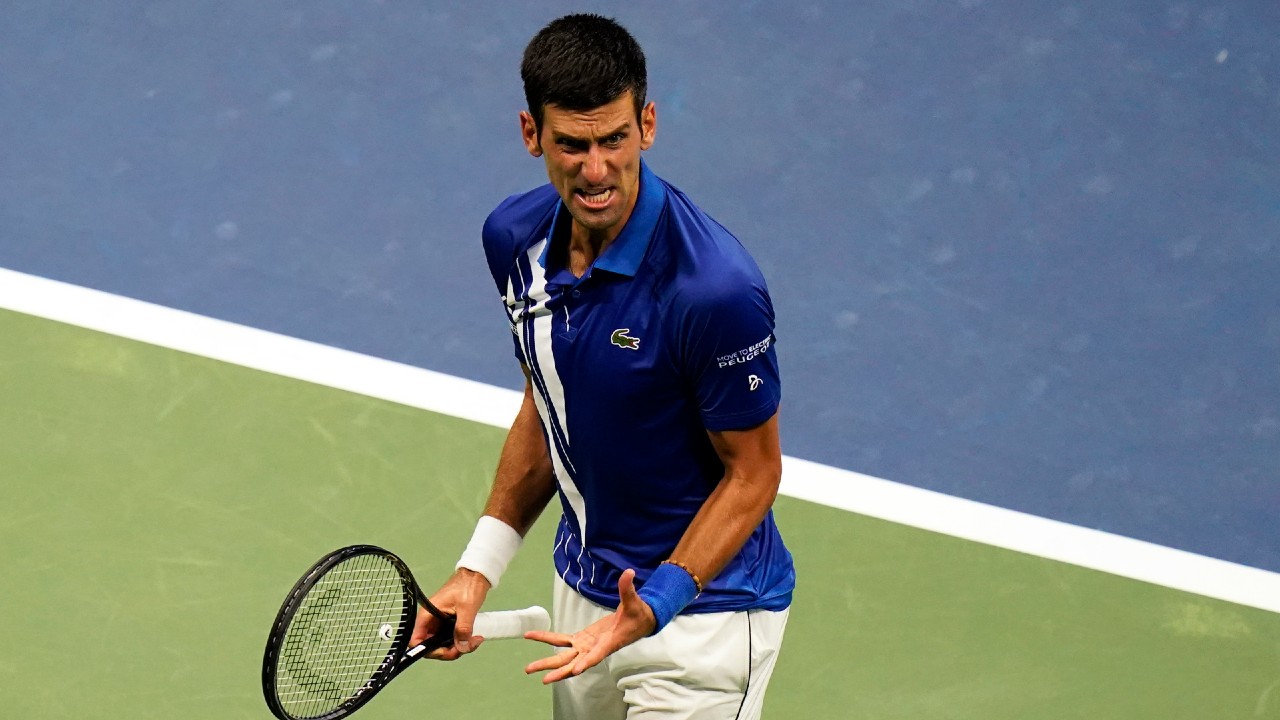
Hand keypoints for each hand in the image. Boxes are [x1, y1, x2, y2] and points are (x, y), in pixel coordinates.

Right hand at [410, 567, 491, 659]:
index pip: (417, 640)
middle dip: (449, 651)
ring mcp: (440, 623)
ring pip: (443, 644)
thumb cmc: (468, 585)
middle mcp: (431, 620)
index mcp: (428, 615)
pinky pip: (452, 638)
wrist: (477, 575)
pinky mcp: (449, 623)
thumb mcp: (467, 608)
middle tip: (465, 647)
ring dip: (458, 647)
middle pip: (432, 646)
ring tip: (474, 641)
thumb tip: (462, 647)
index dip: (428, 650)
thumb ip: (463, 628)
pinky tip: (473, 638)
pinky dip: (462, 642)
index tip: (446, 651)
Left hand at [523, 569, 655, 683]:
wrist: (638, 623)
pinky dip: (549, 639)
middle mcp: (594, 648)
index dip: (586, 662)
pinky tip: (534, 637)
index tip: (575, 671)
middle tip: (541, 678)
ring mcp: (587, 645)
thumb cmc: (637, 615)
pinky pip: (563, 641)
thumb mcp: (633, 602)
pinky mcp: (583, 639)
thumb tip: (628, 572)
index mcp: (608, 643)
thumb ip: (627, 588)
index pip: (596, 655)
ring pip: (565, 656)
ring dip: (548, 663)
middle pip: (573, 662)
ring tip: (529, 669)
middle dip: (557, 670)